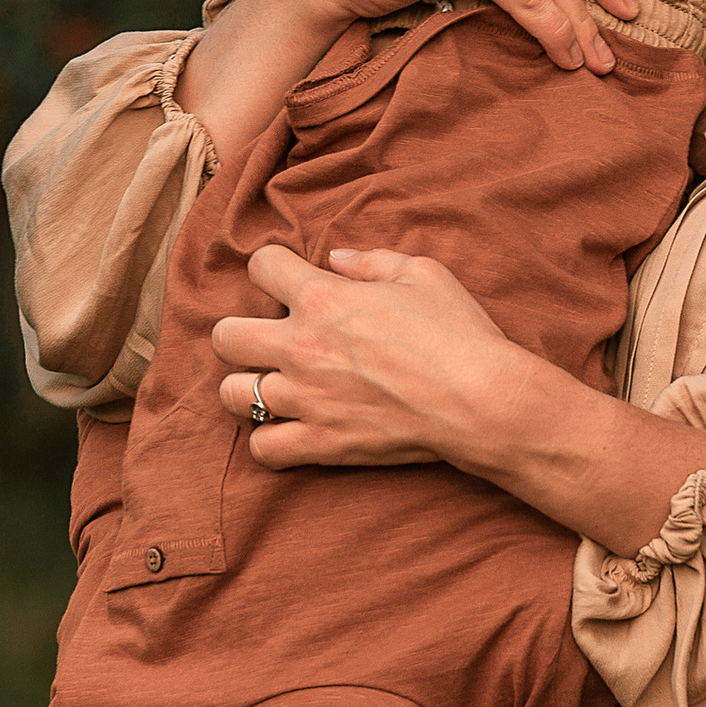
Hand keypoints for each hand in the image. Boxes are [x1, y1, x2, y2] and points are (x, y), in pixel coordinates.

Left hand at [214, 243, 524, 469]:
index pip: (259, 266)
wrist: (480, 401)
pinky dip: (270, 441)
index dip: (273, 269)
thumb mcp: (423, 274)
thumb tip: (338, 259)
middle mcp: (301, 345)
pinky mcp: (321, 442)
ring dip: (248, 389)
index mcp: (321, 296)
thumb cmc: (458, 333)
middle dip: (241, 334)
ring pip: (232, 394)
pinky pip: (263, 447)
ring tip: (273, 388)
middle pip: (225, 336)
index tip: (289, 281)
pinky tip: (290, 430)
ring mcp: (306, 398)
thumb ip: (371, 261)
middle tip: (269, 341)